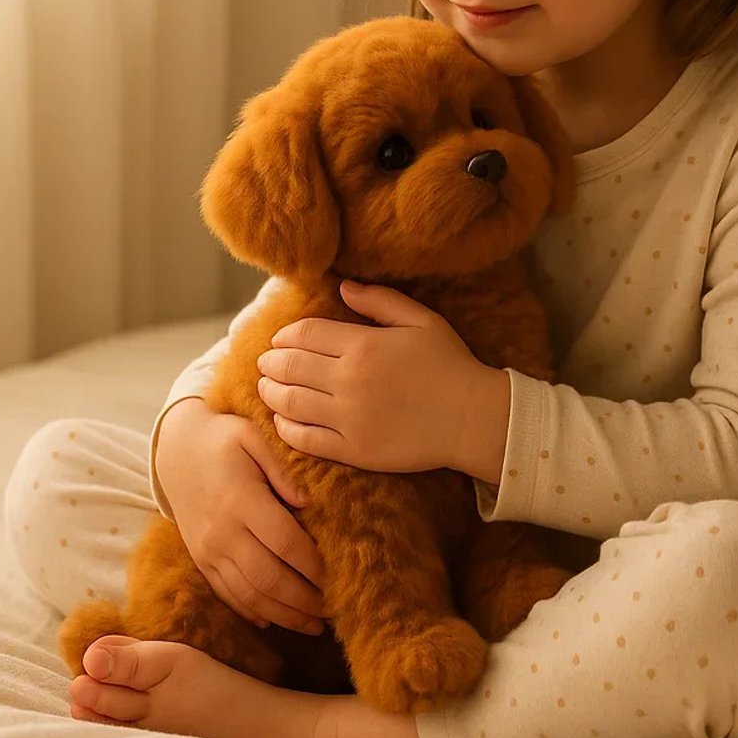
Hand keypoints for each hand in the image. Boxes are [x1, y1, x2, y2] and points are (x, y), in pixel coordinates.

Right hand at [152, 399, 329, 634]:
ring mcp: (208, 551)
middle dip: (305, 600)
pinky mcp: (201, 561)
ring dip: (284, 614)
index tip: (340, 575)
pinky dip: (254, 613)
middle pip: (268, 577)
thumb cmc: (223, 439)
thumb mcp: (252, 435)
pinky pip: (228, 595)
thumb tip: (308, 501)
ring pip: (249, 595)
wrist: (176, 450)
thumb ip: (282, 466)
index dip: (314, 564)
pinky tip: (278, 621)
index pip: (285, 542)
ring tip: (315, 624)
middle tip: (335, 609)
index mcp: (240, 501)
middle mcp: (222, 532)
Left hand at [256, 280, 510, 475]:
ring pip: (290, 402)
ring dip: (270, 393)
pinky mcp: (353, 449)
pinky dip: (286, 428)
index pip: (305, 335)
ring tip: (265, 388)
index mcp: (363, 346)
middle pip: (290, 366)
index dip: (285, 336)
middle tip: (265, 363)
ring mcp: (349, 417)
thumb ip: (380, 301)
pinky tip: (282, 420)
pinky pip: (306, 438)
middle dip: (271, 363)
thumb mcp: (421, 321)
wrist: (472, 418)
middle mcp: (349, 380)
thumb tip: (342, 288)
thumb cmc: (449, 365)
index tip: (279, 339)